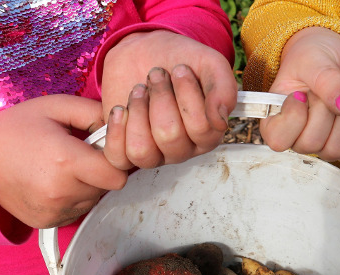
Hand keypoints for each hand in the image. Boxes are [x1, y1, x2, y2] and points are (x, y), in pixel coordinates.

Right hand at [0, 95, 127, 228]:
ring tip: (62, 169)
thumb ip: (94, 113)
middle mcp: (62, 192)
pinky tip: (54, 183)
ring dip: (86, 185)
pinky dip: (73, 198)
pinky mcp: (48, 222)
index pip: (118, 175)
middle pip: (106, 188)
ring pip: (93, 199)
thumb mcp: (55, 107)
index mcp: (66, 161)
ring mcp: (54, 211)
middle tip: (77, 157)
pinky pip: (78, 211)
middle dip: (99, 172)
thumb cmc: (17, 128)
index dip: (115, 162)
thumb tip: (125, 125)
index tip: (102, 152)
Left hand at [101, 30, 237, 168]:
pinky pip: (119, 159)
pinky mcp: (127, 153)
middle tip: (156, 75)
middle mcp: (183, 150)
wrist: (144, 52)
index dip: (188, 95)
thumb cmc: (178, 61)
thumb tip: (220, 119)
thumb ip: (223, 88)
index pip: (202, 128)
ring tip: (139, 90)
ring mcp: (155, 155)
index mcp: (207, 135)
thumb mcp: (210, 64)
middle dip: (160, 97)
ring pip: (143, 151)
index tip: (181, 69)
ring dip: (137, 111)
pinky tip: (120, 109)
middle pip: (170, 137)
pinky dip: (116, 131)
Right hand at [259, 26, 339, 167]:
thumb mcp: (315, 59)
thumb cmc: (316, 56)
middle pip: (310, 143)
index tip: (301, 93)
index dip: (293, 119)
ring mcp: (321, 144)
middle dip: (324, 112)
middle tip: (326, 90)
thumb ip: (326, 81)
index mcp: (276, 120)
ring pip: (334, 150)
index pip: (278, 140)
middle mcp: (296, 138)